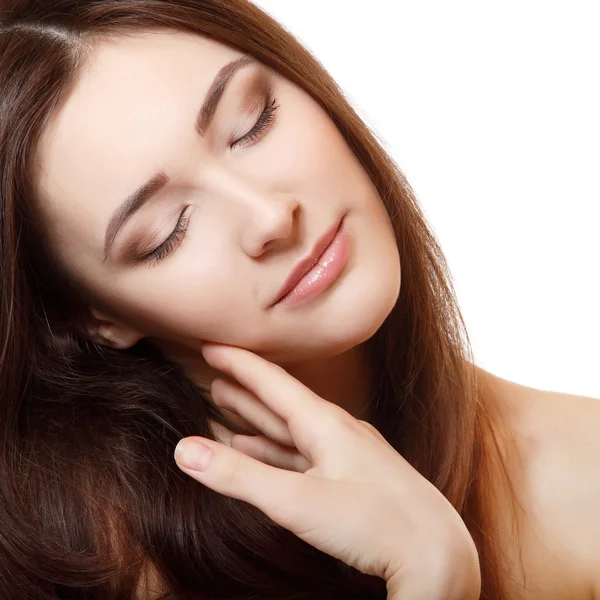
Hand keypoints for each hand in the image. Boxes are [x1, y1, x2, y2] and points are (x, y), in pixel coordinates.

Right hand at [174, 342, 480, 598]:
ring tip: (228, 408)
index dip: (238, 362)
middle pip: (279, 401)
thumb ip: (239, 476)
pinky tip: (262, 451)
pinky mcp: (350, 478)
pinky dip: (276, 450)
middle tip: (213, 375)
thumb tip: (184, 450)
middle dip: (244, 388)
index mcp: (324, 423)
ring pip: (290, 428)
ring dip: (257, 419)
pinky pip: (303, 455)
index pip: (271, 381)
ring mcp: (345, 454)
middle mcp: (336, 431)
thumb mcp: (297, 501)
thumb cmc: (374, 523)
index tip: (211, 346)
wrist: (437, 553)